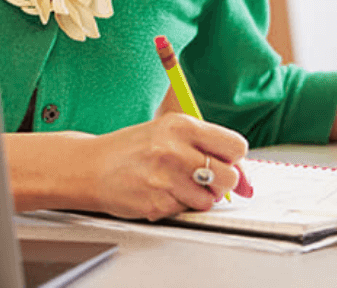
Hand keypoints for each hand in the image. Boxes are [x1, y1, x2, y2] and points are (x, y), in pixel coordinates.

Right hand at [5, 113, 247, 220]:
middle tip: (205, 177)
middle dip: (222, 182)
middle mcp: (176, 149)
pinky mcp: (156, 203)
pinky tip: (161, 192)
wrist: (92, 166)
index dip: (235, 159)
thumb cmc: (135, 148)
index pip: (236, 146)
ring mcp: (166, 178)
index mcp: (183, 125)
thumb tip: (244, 177)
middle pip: (229, 176)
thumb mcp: (170, 132)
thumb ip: (207, 146)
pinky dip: (179, 206)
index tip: (227, 162)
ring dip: (199, 196)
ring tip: (178, 183)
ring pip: (209, 199)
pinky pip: (186, 211)